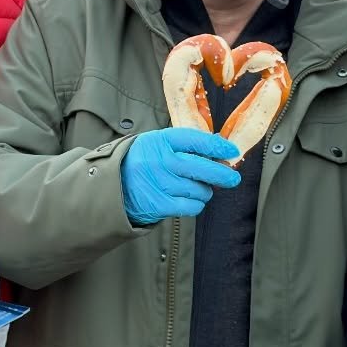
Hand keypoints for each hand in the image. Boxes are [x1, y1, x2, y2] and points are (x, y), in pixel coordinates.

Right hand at [121, 127, 240, 224]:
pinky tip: (191, 199)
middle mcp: (159, 161)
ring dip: (205, 191)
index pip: (195, 140)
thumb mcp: (159, 144)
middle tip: (233, 178)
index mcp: (160, 141)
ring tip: (198, 188)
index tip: (232, 151)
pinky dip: (196, 204)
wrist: (113, 185)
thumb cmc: (144, 162)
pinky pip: (191, 206)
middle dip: (223, 174)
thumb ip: (186, 144)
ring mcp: (159, 184)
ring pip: (199, 189)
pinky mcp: (159, 204)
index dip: (217, 146)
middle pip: (201, 168)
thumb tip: (220, 148)